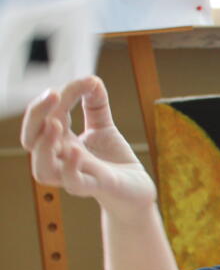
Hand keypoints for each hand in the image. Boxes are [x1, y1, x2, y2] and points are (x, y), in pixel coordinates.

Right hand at [21, 76, 154, 215]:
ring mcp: (75, 175)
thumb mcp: (104, 127)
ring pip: (42, 167)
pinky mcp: (94, 187)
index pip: (46, 115)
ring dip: (44, 145)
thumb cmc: (114, 161)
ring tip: (56, 124)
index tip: (88, 82)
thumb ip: (96, 103)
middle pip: (31, 139)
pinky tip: (76, 151)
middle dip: (36, 114)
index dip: (63, 95)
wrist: (137, 190)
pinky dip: (70, 168)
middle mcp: (61, 159)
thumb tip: (92, 79)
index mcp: (59, 141)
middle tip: (53, 94)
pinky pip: (73, 183)